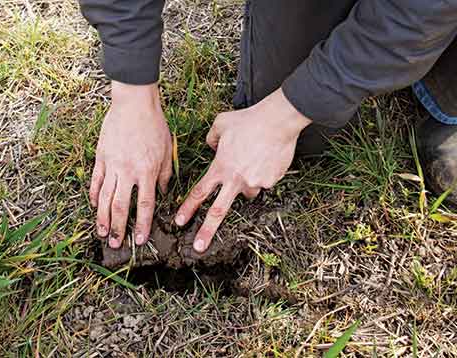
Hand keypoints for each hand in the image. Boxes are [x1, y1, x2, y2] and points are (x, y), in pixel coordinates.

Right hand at [91, 81, 172, 248]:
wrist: (134, 104)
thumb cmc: (154, 125)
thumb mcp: (167, 151)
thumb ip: (165, 175)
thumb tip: (163, 193)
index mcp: (147, 171)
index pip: (145, 205)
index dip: (143, 224)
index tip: (140, 239)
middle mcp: (128, 171)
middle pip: (121, 207)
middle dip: (118, 228)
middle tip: (115, 244)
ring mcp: (112, 165)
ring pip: (105, 198)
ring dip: (103, 218)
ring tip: (102, 233)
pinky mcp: (101, 157)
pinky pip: (96, 180)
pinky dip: (94, 195)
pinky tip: (94, 206)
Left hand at [174, 88, 310, 251]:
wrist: (277, 121)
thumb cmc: (249, 120)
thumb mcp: (222, 123)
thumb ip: (212, 138)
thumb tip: (211, 147)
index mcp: (220, 167)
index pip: (200, 191)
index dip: (188, 207)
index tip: (179, 221)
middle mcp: (235, 179)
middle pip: (218, 211)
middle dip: (207, 231)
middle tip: (199, 247)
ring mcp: (253, 182)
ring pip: (248, 191)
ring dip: (247, 183)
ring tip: (254, 162)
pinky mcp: (270, 182)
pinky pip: (265, 181)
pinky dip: (265, 173)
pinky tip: (268, 157)